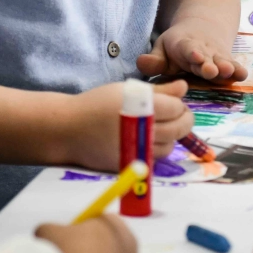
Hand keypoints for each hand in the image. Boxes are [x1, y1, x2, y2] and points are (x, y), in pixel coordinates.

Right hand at [57, 80, 194, 171]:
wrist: (69, 129)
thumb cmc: (96, 104)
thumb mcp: (128, 90)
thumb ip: (160, 90)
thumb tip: (183, 88)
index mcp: (143, 107)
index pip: (177, 108)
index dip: (179, 104)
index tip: (173, 101)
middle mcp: (144, 130)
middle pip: (179, 129)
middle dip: (184, 120)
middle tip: (177, 114)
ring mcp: (138, 150)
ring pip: (170, 146)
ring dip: (172, 136)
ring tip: (161, 126)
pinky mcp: (132, 163)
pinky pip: (155, 158)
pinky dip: (157, 148)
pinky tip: (148, 138)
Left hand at [139, 22, 245, 81]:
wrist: (204, 30)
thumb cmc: (177, 46)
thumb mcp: (163, 48)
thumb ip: (154, 60)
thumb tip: (141, 62)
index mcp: (185, 45)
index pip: (188, 49)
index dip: (191, 52)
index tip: (195, 56)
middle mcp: (204, 50)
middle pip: (206, 58)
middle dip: (208, 64)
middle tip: (211, 71)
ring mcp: (217, 57)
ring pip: (221, 62)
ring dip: (225, 67)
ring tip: (228, 72)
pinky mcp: (228, 64)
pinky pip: (234, 67)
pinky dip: (238, 71)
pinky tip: (242, 75)